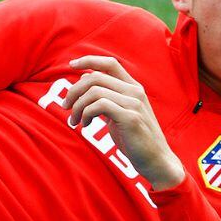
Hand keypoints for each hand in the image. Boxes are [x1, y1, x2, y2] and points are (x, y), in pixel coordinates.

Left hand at [63, 56, 185, 190]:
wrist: (156, 161)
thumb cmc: (135, 139)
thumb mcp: (119, 113)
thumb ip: (106, 97)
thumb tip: (83, 80)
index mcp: (133, 87)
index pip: (110, 63)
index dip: (89, 60)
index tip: (71, 65)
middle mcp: (135, 92)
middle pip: (96, 77)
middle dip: (74, 90)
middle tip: (65, 106)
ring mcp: (134, 104)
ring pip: (94, 91)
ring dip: (77, 106)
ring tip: (74, 121)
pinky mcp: (130, 117)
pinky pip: (99, 105)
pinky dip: (86, 114)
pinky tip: (86, 125)